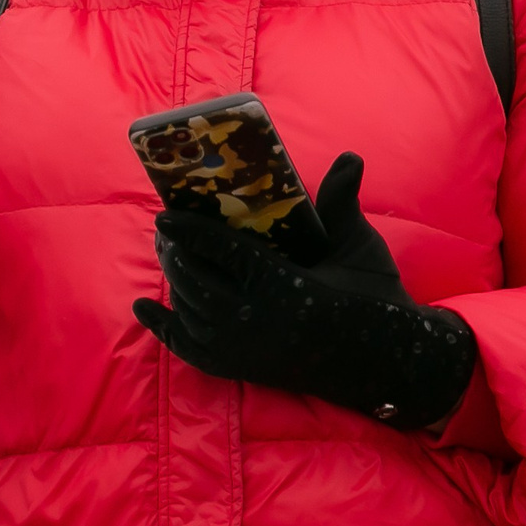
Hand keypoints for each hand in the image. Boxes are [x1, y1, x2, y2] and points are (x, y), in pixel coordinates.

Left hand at [132, 152, 476, 430]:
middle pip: (194, 277)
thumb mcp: (359, 248)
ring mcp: (241, 347)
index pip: (219, 250)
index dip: (188, 229)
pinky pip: (187, 348)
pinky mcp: (238, 369)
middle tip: (166, 228)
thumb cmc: (372, 297)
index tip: (165, 214)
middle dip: (175, 251)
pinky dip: (163, 327)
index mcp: (280, 283)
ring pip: (188, 307)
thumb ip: (342, 202)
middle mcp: (252, 318)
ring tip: (167, 251)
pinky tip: (143, 308)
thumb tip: (350, 156)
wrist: (382, 361)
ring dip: (173, 278)